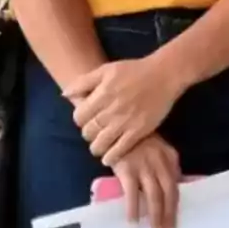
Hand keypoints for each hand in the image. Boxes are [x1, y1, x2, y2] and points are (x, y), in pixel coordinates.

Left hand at [64, 57, 184, 165]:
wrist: (163, 75)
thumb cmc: (133, 70)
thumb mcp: (106, 70)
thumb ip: (84, 82)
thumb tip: (65, 94)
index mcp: (102, 94)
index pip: (79, 116)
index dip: (79, 120)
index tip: (85, 120)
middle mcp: (111, 109)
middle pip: (89, 131)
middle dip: (87, 133)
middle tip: (93, 133)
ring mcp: (125, 122)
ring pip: (101, 143)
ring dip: (96, 147)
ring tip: (98, 146)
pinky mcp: (139, 131)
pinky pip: (120, 149)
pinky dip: (111, 156)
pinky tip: (108, 158)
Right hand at [110, 134, 181, 227]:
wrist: (114, 126)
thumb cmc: (135, 140)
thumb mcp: (157, 148)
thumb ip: (167, 164)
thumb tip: (175, 184)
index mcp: (169, 157)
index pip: (176, 185)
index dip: (176, 205)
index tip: (176, 221)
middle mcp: (159, 162)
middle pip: (168, 193)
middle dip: (170, 214)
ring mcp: (143, 166)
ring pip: (154, 195)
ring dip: (156, 215)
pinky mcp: (127, 169)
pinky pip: (132, 193)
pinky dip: (133, 208)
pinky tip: (133, 221)